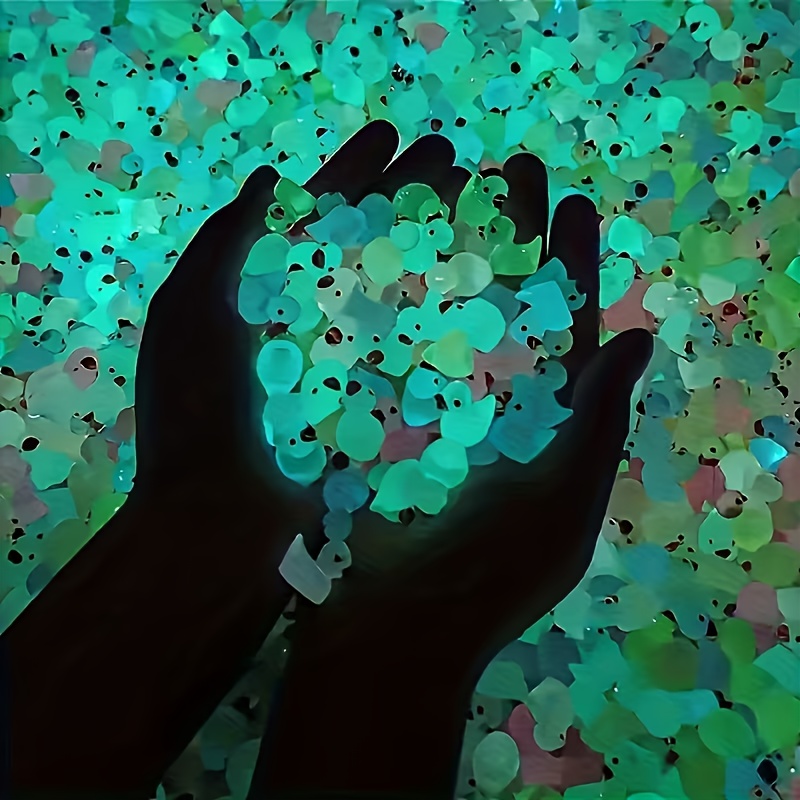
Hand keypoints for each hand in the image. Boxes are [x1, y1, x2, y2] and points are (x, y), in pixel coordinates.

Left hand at [3, 121, 433, 798]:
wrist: (225, 530)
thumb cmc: (200, 418)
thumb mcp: (193, 315)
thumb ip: (227, 242)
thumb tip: (271, 179)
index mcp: (272, 293)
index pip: (319, 214)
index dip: (354, 171)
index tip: (395, 132)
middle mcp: (320, 322)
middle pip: (372, 243)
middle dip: (410, 196)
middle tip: (459, 157)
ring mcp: (356, 366)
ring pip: (406, 291)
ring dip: (440, 245)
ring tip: (485, 201)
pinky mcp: (387, 406)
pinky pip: (425, 352)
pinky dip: (453, 317)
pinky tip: (490, 284)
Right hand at [251, 150, 653, 799]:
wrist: (387, 628)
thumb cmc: (485, 576)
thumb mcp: (561, 505)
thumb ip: (596, 424)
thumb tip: (634, 338)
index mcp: (543, 424)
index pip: (563, 327)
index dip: (571, 265)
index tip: (570, 204)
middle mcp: (485, 405)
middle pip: (503, 304)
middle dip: (509, 237)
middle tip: (504, 169)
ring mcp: (423, 406)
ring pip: (438, 314)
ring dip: (444, 251)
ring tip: (442, 186)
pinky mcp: (369, 416)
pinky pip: (379, 347)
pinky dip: (380, 299)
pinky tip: (374, 247)